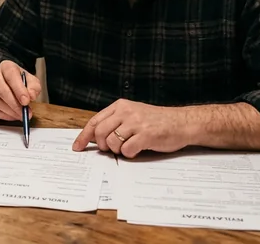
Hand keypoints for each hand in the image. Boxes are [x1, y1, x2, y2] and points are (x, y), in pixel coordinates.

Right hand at [0, 60, 41, 121]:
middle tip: (25, 113)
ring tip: (20, 115)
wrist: (4, 80)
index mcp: (6, 67)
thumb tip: (31, 96)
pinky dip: (3, 115)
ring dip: (10, 112)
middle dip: (15, 105)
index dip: (19, 90)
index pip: (11, 77)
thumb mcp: (30, 80)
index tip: (26, 102)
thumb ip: (34, 87)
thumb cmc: (19, 81)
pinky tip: (12, 115)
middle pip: (3, 92)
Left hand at [71, 99, 190, 157]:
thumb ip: (115, 122)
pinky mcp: (146, 135)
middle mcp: (126, 112)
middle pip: (100, 133)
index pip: (95, 121)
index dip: (84, 136)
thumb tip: (95, 138)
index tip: (77, 147)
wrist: (182, 122)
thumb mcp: (133, 114)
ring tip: (128, 147)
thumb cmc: (157, 121)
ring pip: (112, 142)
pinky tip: (137, 149)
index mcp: (120, 106)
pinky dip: (129, 154)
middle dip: (102, 145)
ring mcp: (136, 123)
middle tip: (111, 149)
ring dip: (117, 150)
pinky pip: (126, 150)